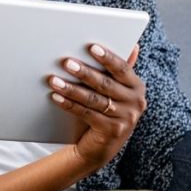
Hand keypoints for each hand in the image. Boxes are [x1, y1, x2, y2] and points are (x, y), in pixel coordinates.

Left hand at [48, 43, 146, 171]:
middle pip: (105, 84)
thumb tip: (133, 45)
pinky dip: (69, 104)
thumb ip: (121, 69)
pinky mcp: (111, 131)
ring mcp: (125, 119)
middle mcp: (135, 103)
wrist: (101, 146)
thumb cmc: (107, 109)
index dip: (107, 58)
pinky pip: (86, 114)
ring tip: (54, 79)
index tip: (91, 47)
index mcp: (137, 87)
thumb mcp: (117, 89)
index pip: (122, 69)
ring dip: (71, 88)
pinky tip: (56, 96)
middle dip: (84, 72)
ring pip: (94, 99)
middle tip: (66, 62)